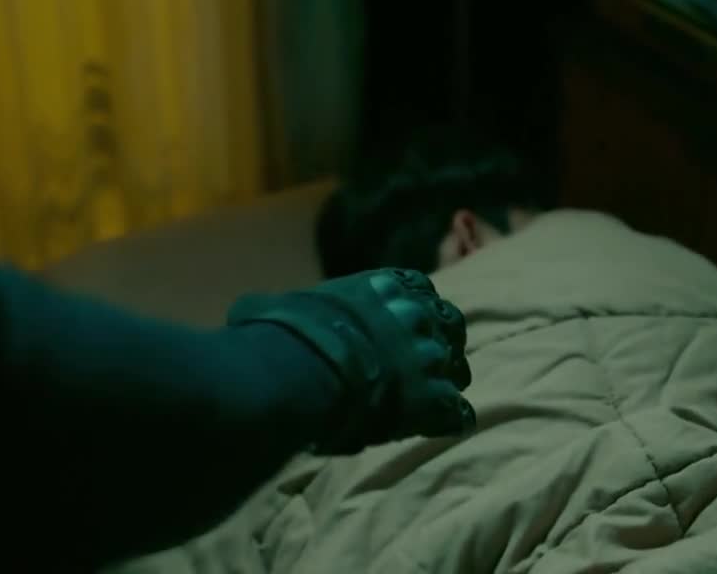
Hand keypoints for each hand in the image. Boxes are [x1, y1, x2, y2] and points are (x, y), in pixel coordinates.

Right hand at [227, 269, 474, 454]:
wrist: (293, 375)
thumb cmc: (279, 336)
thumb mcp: (281, 304)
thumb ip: (292, 306)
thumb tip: (257, 310)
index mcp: (384, 286)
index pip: (420, 289)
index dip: (414, 311)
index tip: (403, 328)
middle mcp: (415, 315)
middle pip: (449, 326)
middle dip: (438, 345)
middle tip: (420, 367)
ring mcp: (429, 357)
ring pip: (459, 369)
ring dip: (445, 384)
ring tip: (426, 402)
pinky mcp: (434, 400)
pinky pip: (458, 413)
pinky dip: (447, 422)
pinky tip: (430, 429)